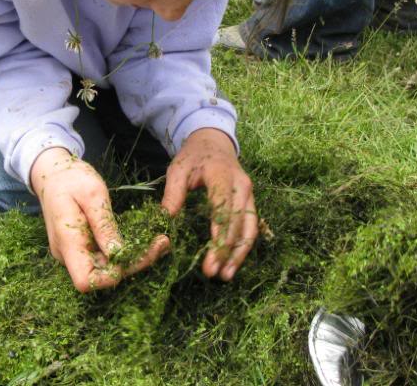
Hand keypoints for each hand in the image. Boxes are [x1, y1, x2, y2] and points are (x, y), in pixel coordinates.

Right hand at [30, 148, 169, 292]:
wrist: (52, 171)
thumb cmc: (70, 178)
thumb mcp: (92, 194)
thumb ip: (104, 225)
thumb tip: (119, 253)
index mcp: (67, 241)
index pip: (85, 281)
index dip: (110, 278)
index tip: (136, 256)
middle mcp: (68, 254)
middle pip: (101, 275)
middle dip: (134, 263)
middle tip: (163, 242)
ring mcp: (74, 251)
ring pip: (106, 266)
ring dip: (133, 258)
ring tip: (160, 241)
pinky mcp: (82, 245)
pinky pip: (104, 255)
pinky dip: (124, 250)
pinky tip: (145, 239)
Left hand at [161, 128, 256, 280]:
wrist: (214, 142)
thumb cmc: (194, 156)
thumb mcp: (178, 169)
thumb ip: (173, 193)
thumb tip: (166, 221)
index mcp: (222, 175)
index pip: (224, 207)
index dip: (220, 233)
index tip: (212, 257)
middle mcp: (242, 185)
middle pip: (239, 222)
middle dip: (227, 250)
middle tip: (213, 273)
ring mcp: (249, 194)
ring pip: (250, 228)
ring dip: (240, 254)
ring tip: (226, 275)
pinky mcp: (250, 202)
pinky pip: (250, 227)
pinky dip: (243, 247)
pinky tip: (232, 264)